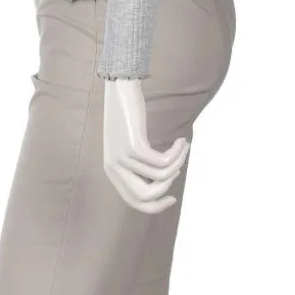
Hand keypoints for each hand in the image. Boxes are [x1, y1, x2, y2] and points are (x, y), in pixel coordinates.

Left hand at [102, 79, 189, 213]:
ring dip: (178, 164)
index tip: (172, 197)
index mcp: (112, 171)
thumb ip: (136, 163)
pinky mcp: (133, 145)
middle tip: (178, 171)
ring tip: (182, 148)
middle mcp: (114, 167)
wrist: (120, 89)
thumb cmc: (127, 115)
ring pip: (160, 178)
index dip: (155, 206)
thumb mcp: (127, 144)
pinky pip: (163, 162)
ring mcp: (123, 157)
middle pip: (145, 197)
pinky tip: (181, 142)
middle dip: (167, 189)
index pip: (134, 202)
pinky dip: (177, 153)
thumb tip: (161, 180)